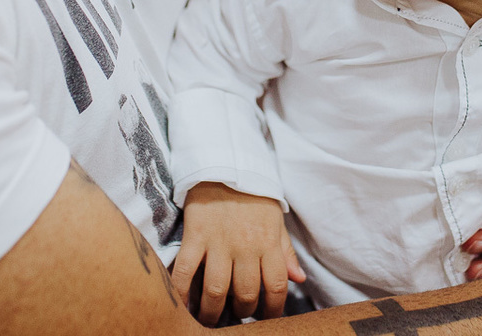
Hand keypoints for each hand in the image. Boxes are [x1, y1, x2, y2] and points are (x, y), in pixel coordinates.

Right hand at [171, 183, 304, 324]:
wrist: (224, 163)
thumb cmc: (253, 195)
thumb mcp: (275, 219)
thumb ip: (285, 251)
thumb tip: (299, 279)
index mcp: (268, 242)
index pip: (276, 285)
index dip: (273, 309)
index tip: (266, 317)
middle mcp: (245, 245)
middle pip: (246, 293)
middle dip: (242, 312)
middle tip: (236, 315)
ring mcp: (218, 242)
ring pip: (217, 290)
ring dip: (213, 311)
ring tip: (210, 318)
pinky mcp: (195, 235)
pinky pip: (186, 271)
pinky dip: (182, 292)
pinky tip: (183, 305)